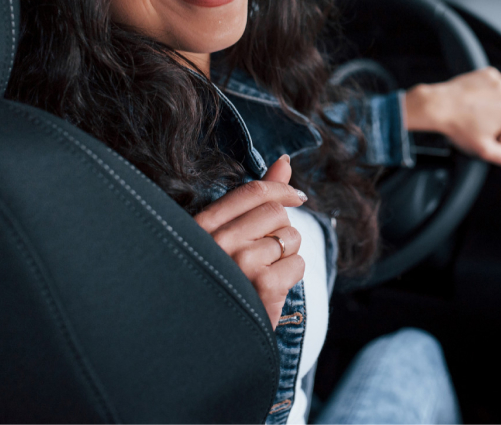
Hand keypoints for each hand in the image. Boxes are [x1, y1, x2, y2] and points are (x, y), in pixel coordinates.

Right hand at [193, 155, 306, 328]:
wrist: (210, 339)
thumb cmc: (222, 279)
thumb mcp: (227, 236)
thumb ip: (255, 198)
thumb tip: (285, 161)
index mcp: (202, 225)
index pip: (252, 191)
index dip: (282, 189)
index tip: (297, 197)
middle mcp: (218, 241)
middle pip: (276, 213)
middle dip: (281, 231)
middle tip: (266, 254)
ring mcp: (241, 263)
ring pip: (290, 238)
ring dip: (286, 256)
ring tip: (263, 274)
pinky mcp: (263, 286)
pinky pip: (298, 265)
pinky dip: (291, 277)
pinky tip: (270, 290)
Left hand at [404, 66, 500, 166]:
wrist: (439, 106)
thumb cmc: (459, 126)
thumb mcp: (483, 150)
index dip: (494, 135)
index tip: (480, 132)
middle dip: (495, 118)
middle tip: (475, 122)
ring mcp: (498, 83)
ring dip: (492, 103)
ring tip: (473, 110)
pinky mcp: (488, 74)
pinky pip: (494, 84)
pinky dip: (487, 90)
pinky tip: (474, 98)